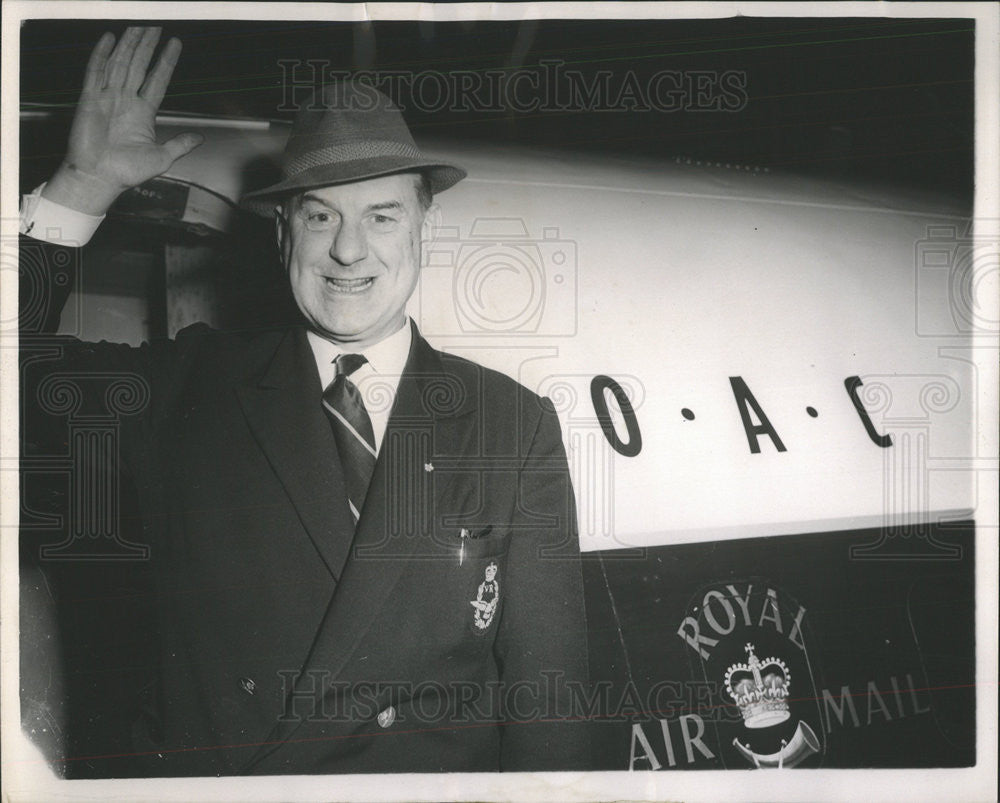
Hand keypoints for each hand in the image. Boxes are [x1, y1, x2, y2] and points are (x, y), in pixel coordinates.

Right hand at [43, 27, 203, 214]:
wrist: (99, 179)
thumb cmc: (125, 172)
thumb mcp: (162, 158)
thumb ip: (180, 144)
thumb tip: (199, 138)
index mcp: (143, 113)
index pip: (157, 80)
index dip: (166, 62)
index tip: (175, 45)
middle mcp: (125, 101)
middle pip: (138, 65)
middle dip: (147, 45)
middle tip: (156, 24)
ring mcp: (107, 98)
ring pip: (120, 63)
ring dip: (129, 44)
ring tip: (139, 25)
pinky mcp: (90, 99)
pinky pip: (95, 72)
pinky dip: (101, 54)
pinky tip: (109, 39)